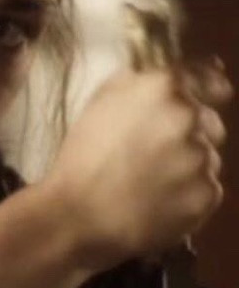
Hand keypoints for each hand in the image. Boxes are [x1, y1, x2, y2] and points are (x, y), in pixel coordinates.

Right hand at [44, 60, 232, 270]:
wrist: (76, 214)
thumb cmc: (82, 155)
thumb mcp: (101, 101)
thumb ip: (142, 80)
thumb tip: (182, 73)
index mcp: (164, 89)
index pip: (210, 79)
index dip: (207, 89)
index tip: (204, 98)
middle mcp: (190, 118)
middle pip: (211, 121)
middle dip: (190, 132)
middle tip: (153, 152)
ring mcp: (202, 159)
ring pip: (208, 157)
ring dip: (188, 165)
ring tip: (149, 181)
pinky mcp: (207, 196)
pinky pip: (207, 189)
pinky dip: (188, 194)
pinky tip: (157, 200)